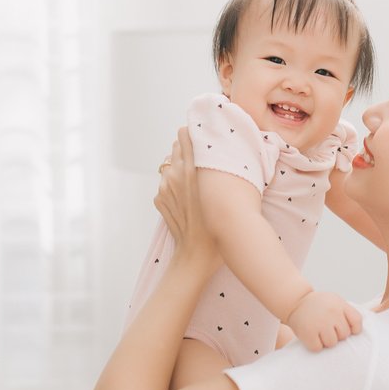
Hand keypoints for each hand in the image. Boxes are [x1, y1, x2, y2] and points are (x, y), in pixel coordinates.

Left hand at [154, 128, 219, 275]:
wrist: (194, 256)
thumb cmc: (218, 228)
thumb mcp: (226, 195)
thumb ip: (224, 171)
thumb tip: (229, 157)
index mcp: (193, 170)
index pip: (185, 136)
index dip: (193, 133)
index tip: (203, 134)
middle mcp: (175, 175)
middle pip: (176, 146)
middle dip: (188, 148)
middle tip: (203, 155)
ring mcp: (164, 187)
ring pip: (170, 164)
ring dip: (180, 166)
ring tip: (196, 177)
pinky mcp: (159, 198)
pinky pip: (166, 182)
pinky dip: (174, 184)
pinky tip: (188, 195)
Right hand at [286, 290, 362, 351]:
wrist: (295, 302)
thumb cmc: (318, 305)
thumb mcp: (334, 301)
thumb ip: (347, 312)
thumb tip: (358, 331)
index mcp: (340, 304)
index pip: (357, 321)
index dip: (354, 329)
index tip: (348, 330)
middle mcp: (332, 313)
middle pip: (344, 334)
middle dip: (337, 334)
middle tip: (327, 327)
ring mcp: (320, 323)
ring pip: (332, 343)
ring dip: (326, 341)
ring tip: (319, 332)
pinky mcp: (308, 333)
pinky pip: (318, 348)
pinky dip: (315, 345)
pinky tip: (312, 336)